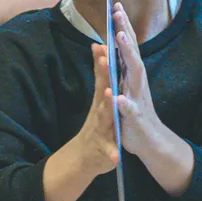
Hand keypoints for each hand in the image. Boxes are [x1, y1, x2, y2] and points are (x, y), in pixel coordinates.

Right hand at [67, 43, 121, 175]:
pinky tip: (116, 156)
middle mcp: (99, 112)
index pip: (102, 77)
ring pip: (103, 118)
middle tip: (105, 60)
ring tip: (111, 96)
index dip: (102, 61)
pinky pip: (108, 150)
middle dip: (104, 76)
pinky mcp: (103, 148)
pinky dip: (111, 152)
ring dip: (106, 108)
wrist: (85, 156)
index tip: (101, 44)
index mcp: (101, 100)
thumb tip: (98, 48)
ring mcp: (100, 130)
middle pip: (101, 92)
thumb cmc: (98, 123)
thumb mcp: (99, 98)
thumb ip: (101, 75)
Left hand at [107, 3, 173, 155]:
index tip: (116, 5)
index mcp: (133, 74)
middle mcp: (137, 82)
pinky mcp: (134, 118)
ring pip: (133, 76)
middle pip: (132, 54)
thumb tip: (107, 44)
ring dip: (127, 57)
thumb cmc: (135, 110)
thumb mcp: (125, 85)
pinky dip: (125, 103)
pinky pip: (130, 109)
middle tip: (118, 14)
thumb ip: (118, 65)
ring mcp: (137, 98)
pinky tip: (119, 96)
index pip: (128, 47)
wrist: (150, 140)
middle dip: (125, 34)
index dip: (123, 26)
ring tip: (119, 40)